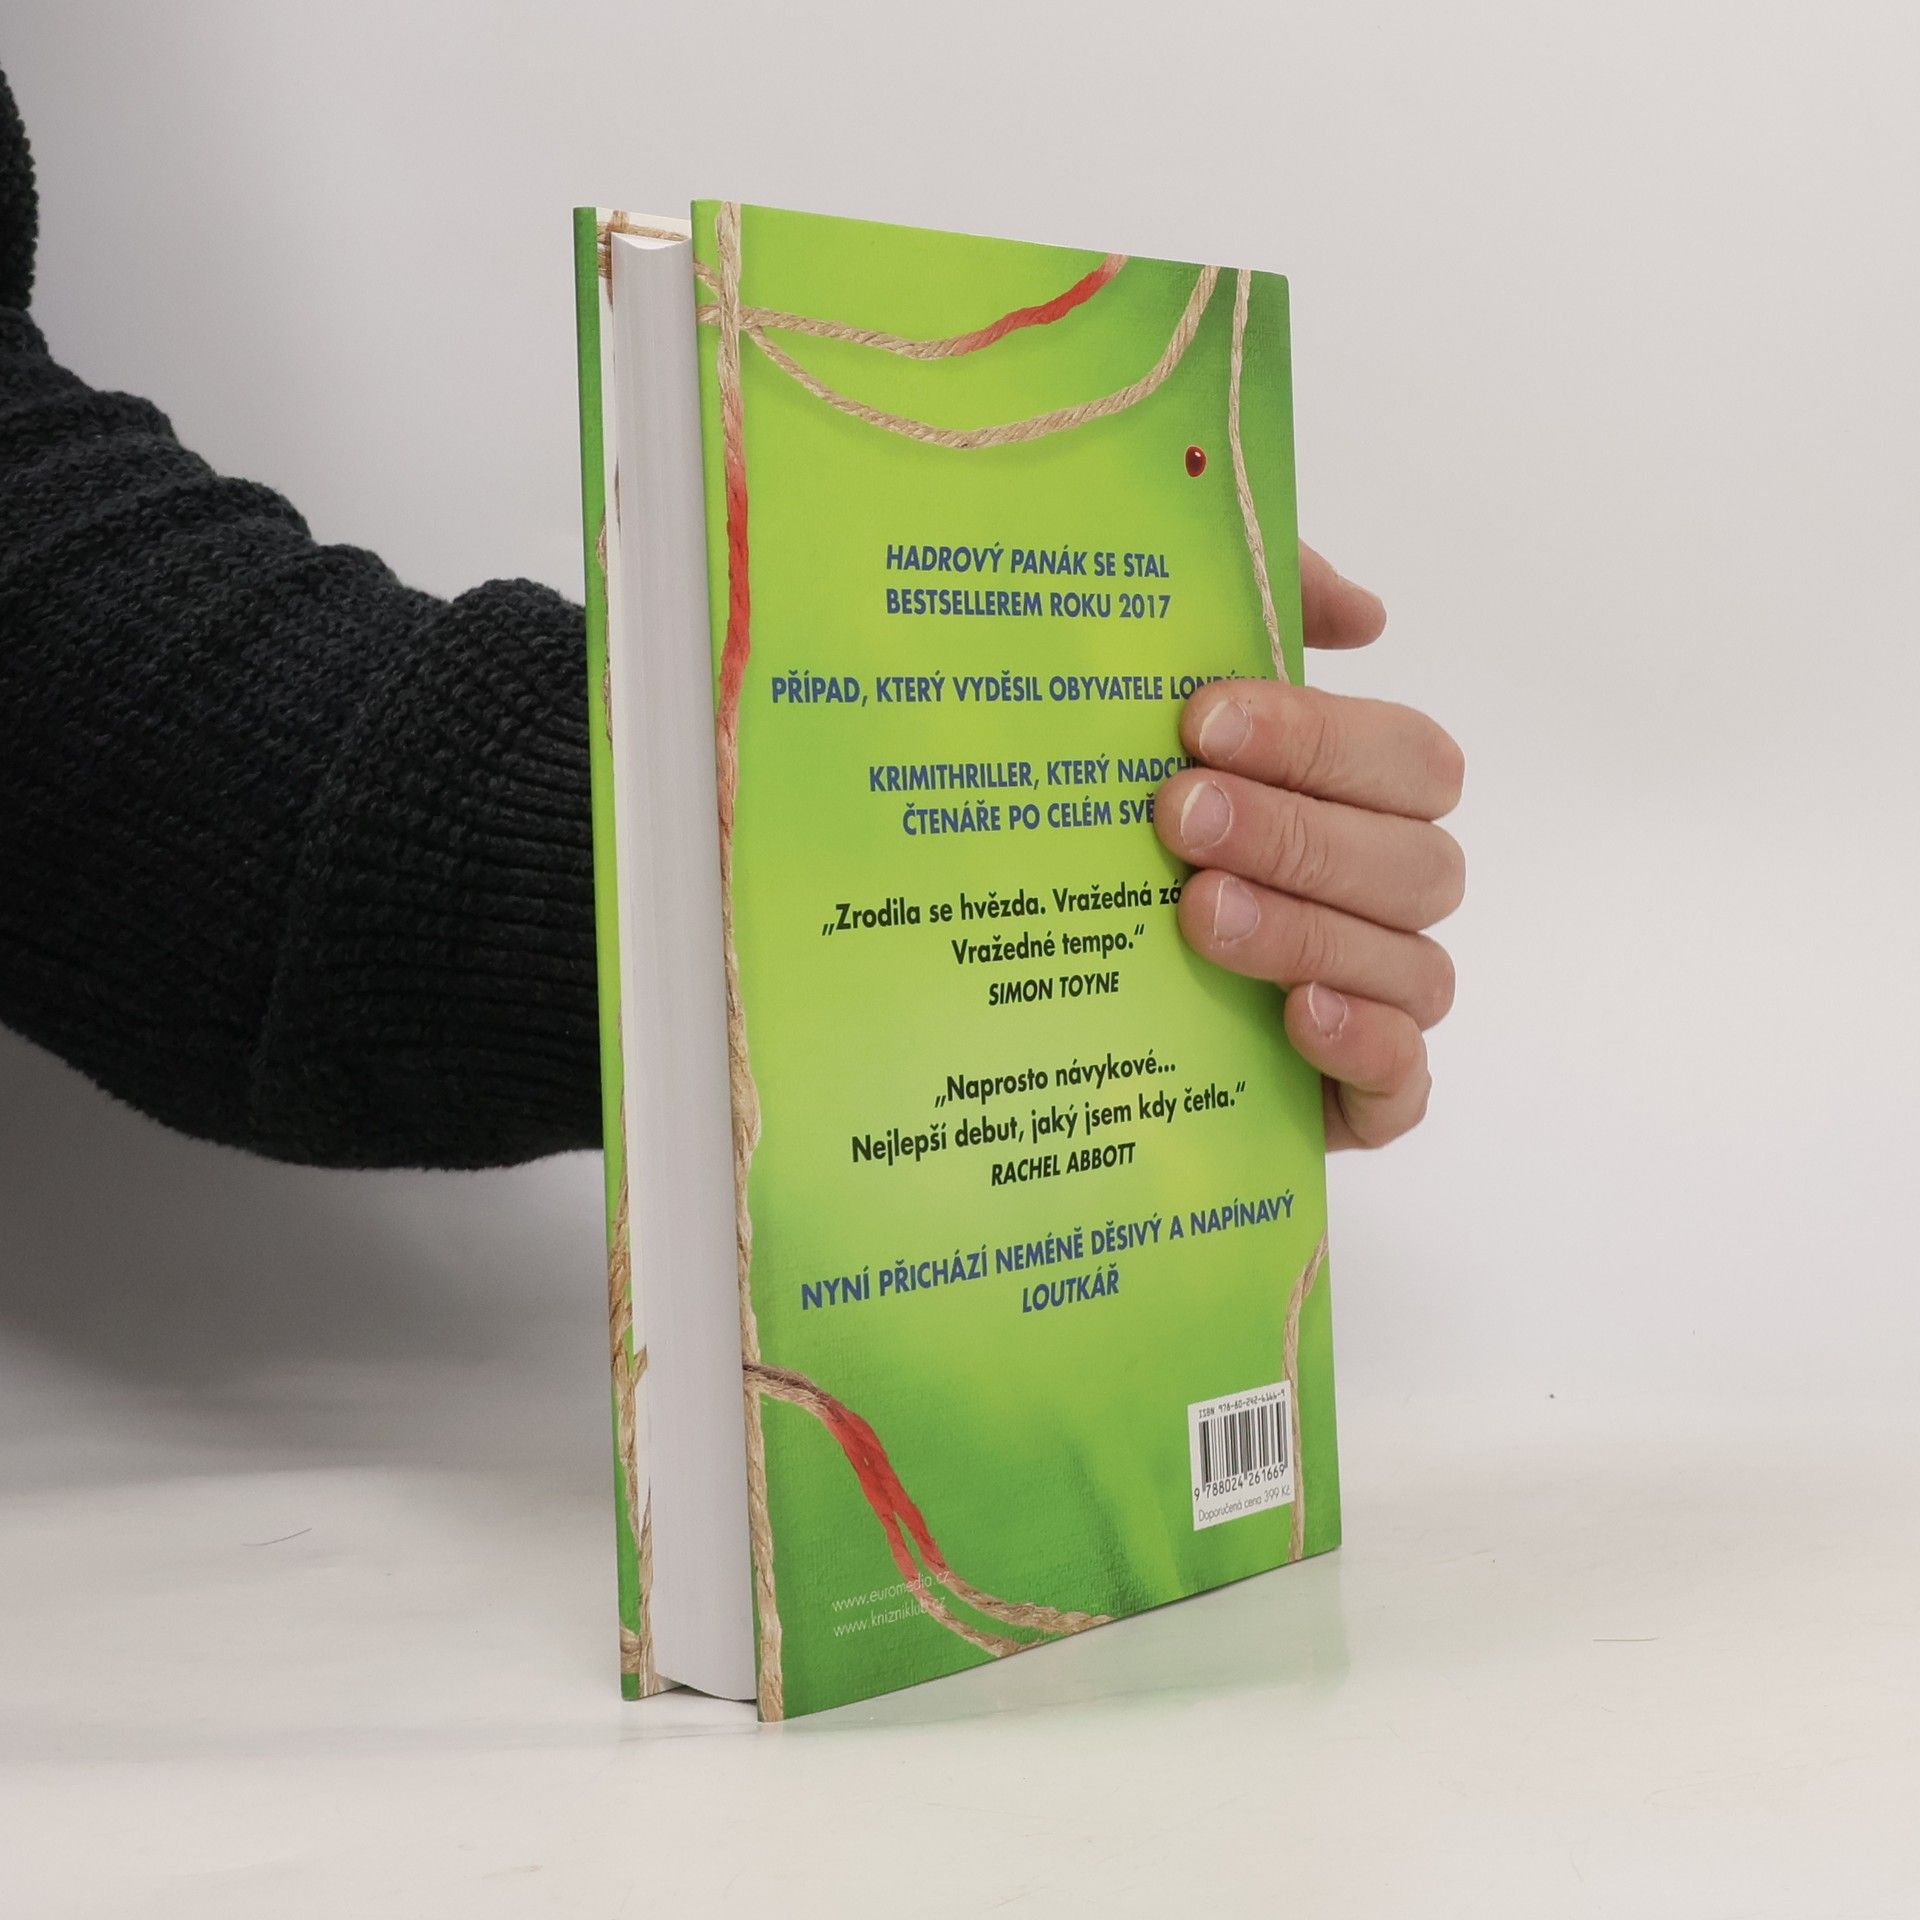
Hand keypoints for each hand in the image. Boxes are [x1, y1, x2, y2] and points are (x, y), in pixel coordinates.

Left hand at [1155, 545, 1463, 1149]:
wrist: (1057, 990)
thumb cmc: (1136, 832)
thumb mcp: (1180, 714)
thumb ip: (1269, 617)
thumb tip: (1366, 613)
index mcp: (1370, 802)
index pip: (1405, 760)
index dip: (1319, 739)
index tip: (1202, 723)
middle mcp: (1390, 897)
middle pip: (1411, 863)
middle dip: (1295, 834)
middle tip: (1178, 818)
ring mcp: (1383, 999)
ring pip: (1408, 966)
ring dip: (1307, 932)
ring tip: (1199, 913)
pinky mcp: (1360, 1097)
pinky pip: (1404, 1081)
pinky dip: (1363, 1046)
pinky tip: (1295, 1018)